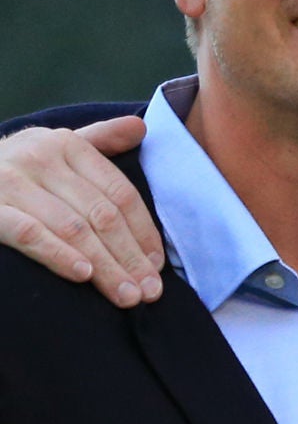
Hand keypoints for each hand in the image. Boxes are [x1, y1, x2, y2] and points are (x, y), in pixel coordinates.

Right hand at [0, 115, 162, 305]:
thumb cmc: (19, 169)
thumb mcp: (56, 149)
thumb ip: (99, 140)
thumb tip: (140, 127)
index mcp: (66, 144)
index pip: (120, 193)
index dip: (143, 232)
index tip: (157, 265)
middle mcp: (39, 157)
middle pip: (101, 215)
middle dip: (129, 257)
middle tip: (149, 292)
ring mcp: (11, 181)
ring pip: (72, 229)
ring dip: (105, 267)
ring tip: (127, 296)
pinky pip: (29, 233)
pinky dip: (59, 255)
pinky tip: (84, 275)